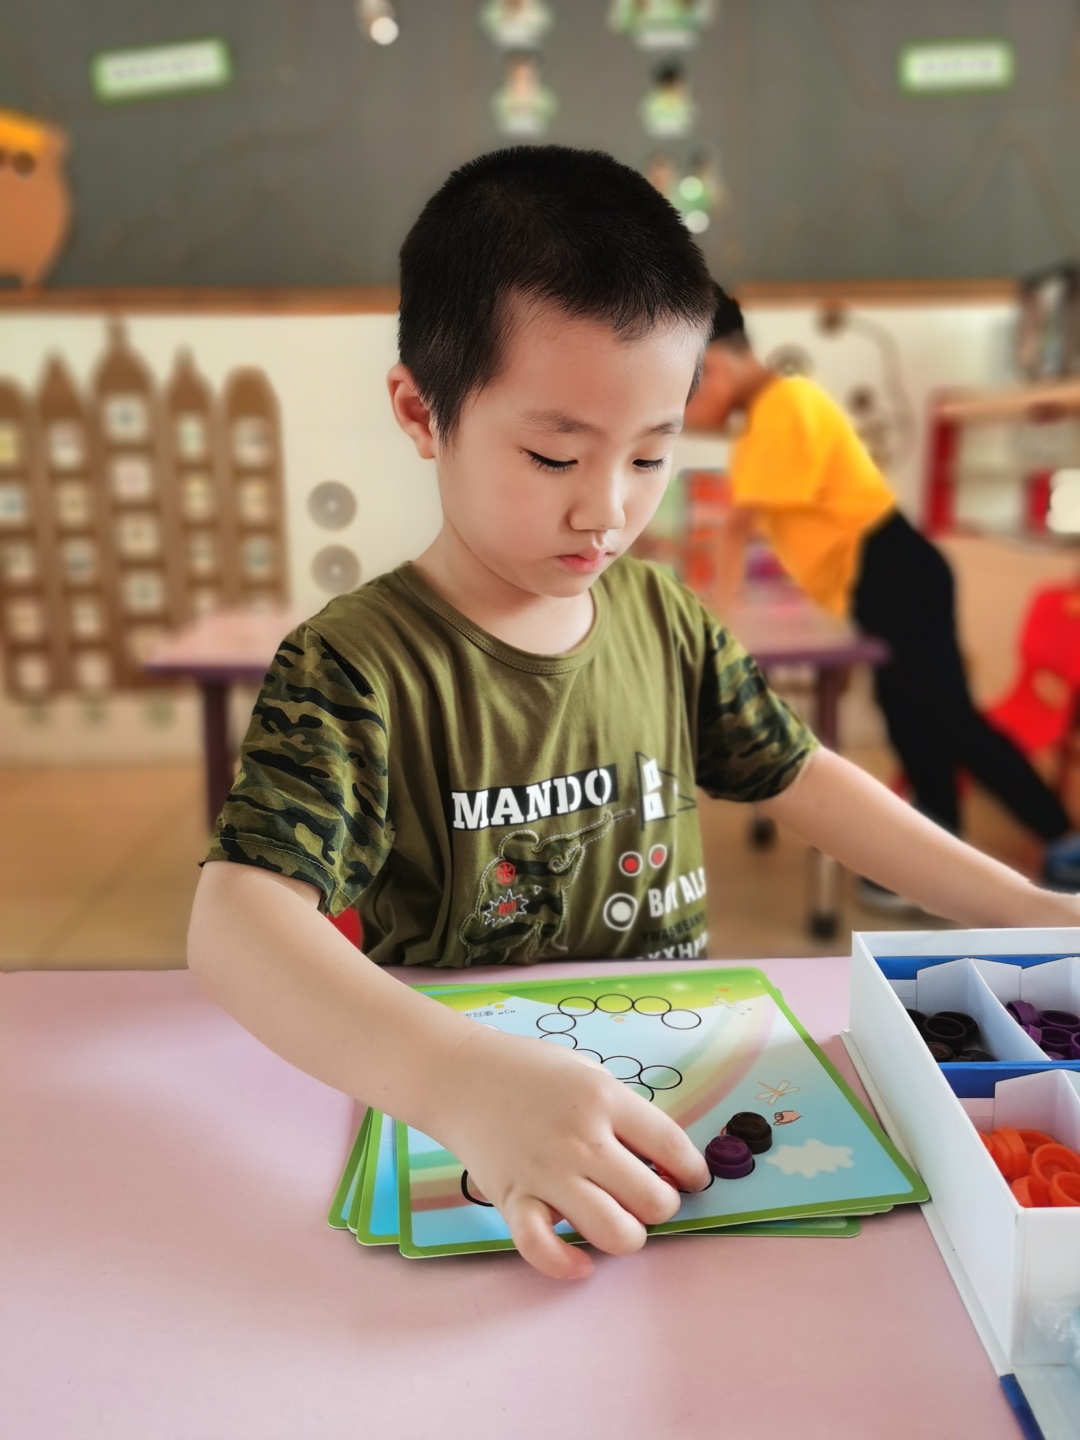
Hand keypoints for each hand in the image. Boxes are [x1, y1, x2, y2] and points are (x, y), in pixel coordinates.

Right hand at [429, 1022, 709, 1279]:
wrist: (460, 1075)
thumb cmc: (529, 1070)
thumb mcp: (588, 1073)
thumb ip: (624, 1113)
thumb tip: (663, 1162)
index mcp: (603, 1099)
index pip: (672, 1146)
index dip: (694, 1170)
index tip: (693, 1179)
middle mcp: (581, 1140)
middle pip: (653, 1200)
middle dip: (662, 1205)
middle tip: (649, 1195)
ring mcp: (546, 1174)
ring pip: (615, 1234)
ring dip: (628, 1236)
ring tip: (619, 1220)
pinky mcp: (513, 1201)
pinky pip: (545, 1250)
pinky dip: (568, 1265)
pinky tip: (581, 1262)